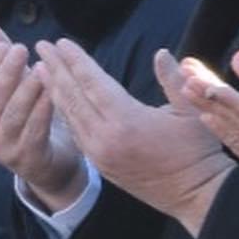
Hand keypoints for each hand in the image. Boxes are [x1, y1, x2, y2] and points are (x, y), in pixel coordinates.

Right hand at [0, 22, 83, 210]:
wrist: (48, 162)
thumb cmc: (27, 116)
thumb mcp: (13, 87)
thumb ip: (0, 59)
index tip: (5, 45)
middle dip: (6, 73)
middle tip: (21, 49)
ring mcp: (3, 148)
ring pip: (13, 115)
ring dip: (27, 90)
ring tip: (40, 68)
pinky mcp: (26, 158)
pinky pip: (35, 130)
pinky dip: (43, 108)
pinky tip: (54, 91)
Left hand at [34, 39, 231, 235]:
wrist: (195, 196)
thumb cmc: (198, 151)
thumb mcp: (191, 110)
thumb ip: (173, 79)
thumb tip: (160, 53)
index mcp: (126, 120)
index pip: (93, 82)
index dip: (76, 60)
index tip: (61, 42)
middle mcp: (106, 138)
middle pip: (74, 96)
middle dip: (56, 69)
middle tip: (41, 46)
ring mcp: (101, 154)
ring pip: (71, 116)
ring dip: (54, 90)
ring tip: (40, 68)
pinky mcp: (102, 166)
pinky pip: (76, 134)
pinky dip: (64, 113)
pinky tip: (58, 100)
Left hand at [167, 48, 238, 238]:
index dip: (233, 101)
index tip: (209, 85)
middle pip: (237, 124)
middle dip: (210, 100)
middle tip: (186, 78)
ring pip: (233, 135)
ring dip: (208, 111)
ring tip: (186, 89)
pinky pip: (238, 147)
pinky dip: (220, 130)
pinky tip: (206, 116)